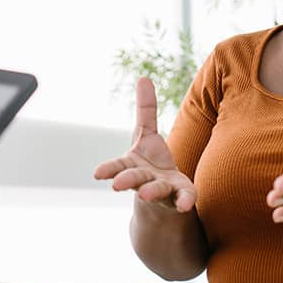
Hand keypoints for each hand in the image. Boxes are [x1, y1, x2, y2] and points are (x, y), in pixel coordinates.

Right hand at [93, 77, 197, 212]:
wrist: (164, 194)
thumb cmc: (150, 160)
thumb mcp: (147, 134)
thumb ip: (145, 110)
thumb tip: (143, 77)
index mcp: (133, 165)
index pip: (118, 166)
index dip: (109, 169)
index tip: (97, 174)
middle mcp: (144, 179)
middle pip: (134, 179)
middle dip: (126, 180)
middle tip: (117, 185)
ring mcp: (162, 189)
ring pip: (155, 190)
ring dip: (150, 191)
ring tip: (144, 194)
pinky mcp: (180, 196)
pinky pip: (183, 199)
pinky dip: (184, 202)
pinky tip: (185, 206)